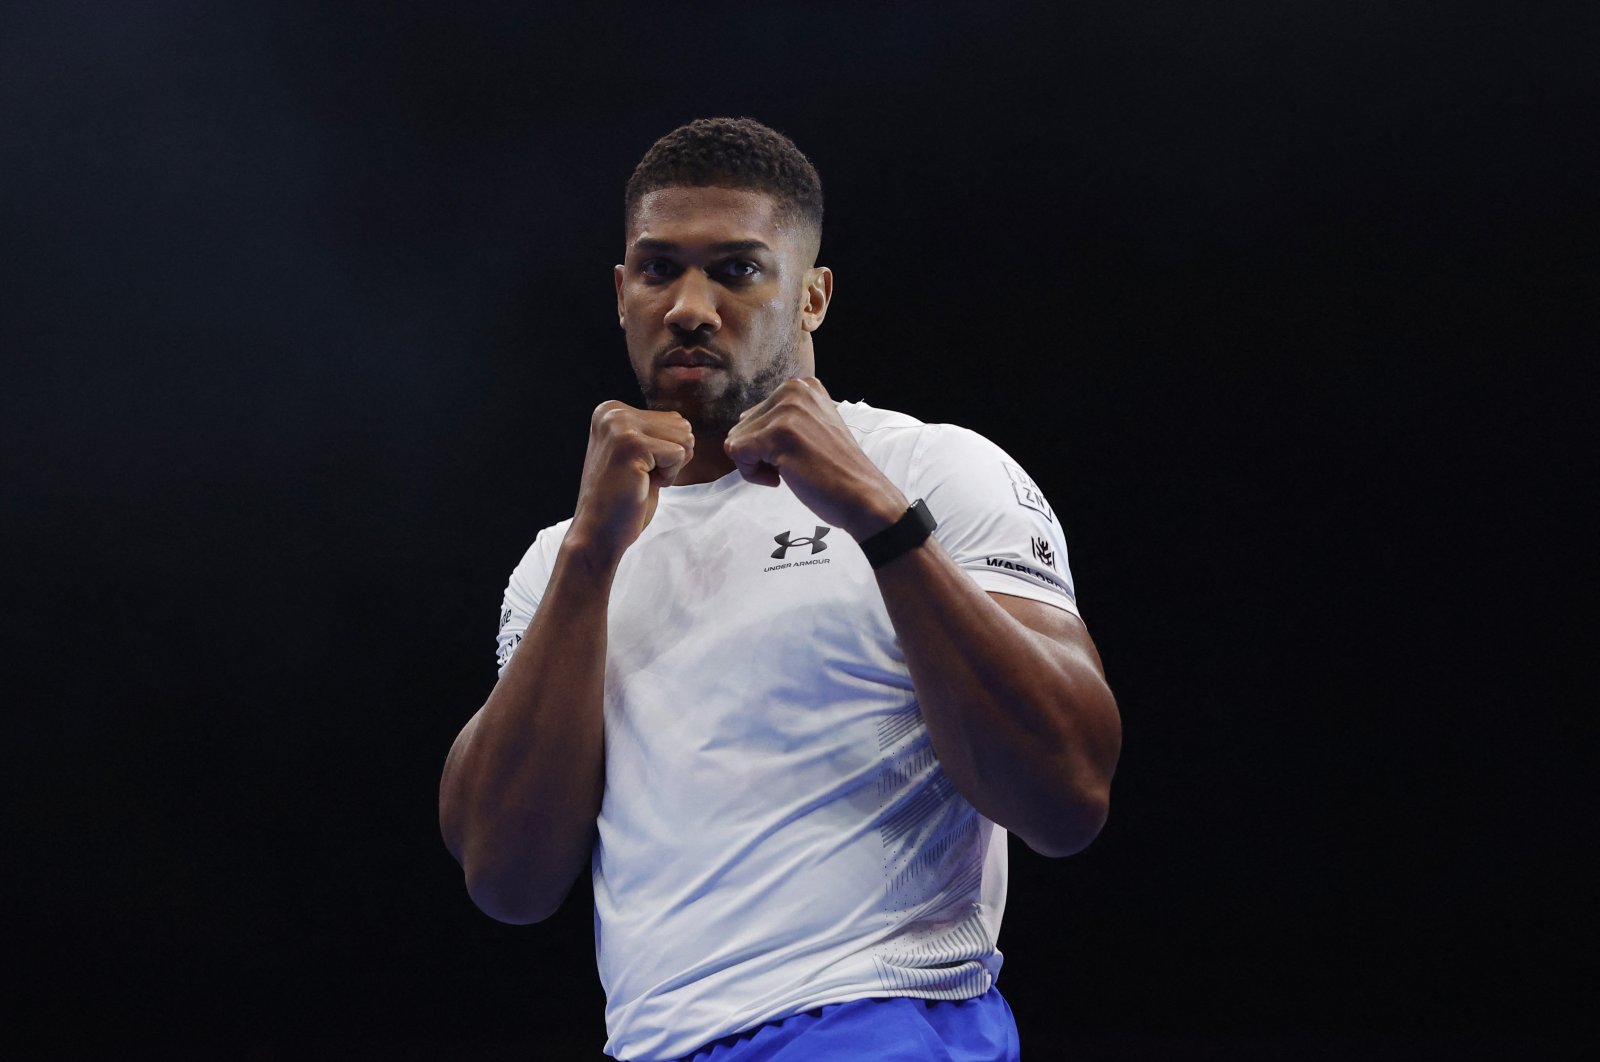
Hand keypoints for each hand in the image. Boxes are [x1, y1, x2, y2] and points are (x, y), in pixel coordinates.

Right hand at [569, 401, 694, 560]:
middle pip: (682, 426)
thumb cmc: (623, 499)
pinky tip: (641, 485)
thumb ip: (657, 434)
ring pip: (684, 438)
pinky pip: (679, 454)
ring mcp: (620, 426)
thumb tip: (688, 426)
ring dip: (670, 467)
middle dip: (671, 458)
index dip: (666, 453)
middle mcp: (613, 411)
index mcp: (612, 410)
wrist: (598, 533)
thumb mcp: (641, 456)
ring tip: (639, 480)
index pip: (674, 420)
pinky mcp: (631, 444)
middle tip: (639, 477)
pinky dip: (668, 476)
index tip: (637, 469)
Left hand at [723, 378, 907, 539]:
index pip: (755, 415)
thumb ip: (783, 417)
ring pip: (736, 440)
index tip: (796, 454)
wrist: (862, 496)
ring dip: (756, 465)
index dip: (767, 444)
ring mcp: (786, 410)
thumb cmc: (835, 471)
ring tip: (790, 471)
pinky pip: (736, 453)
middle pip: (742, 426)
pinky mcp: (778, 433)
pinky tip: (781, 479)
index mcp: (803, 386)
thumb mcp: (812, 426)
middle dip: (759, 454)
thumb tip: (741, 421)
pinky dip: (752, 474)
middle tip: (793, 466)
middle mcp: (793, 390)